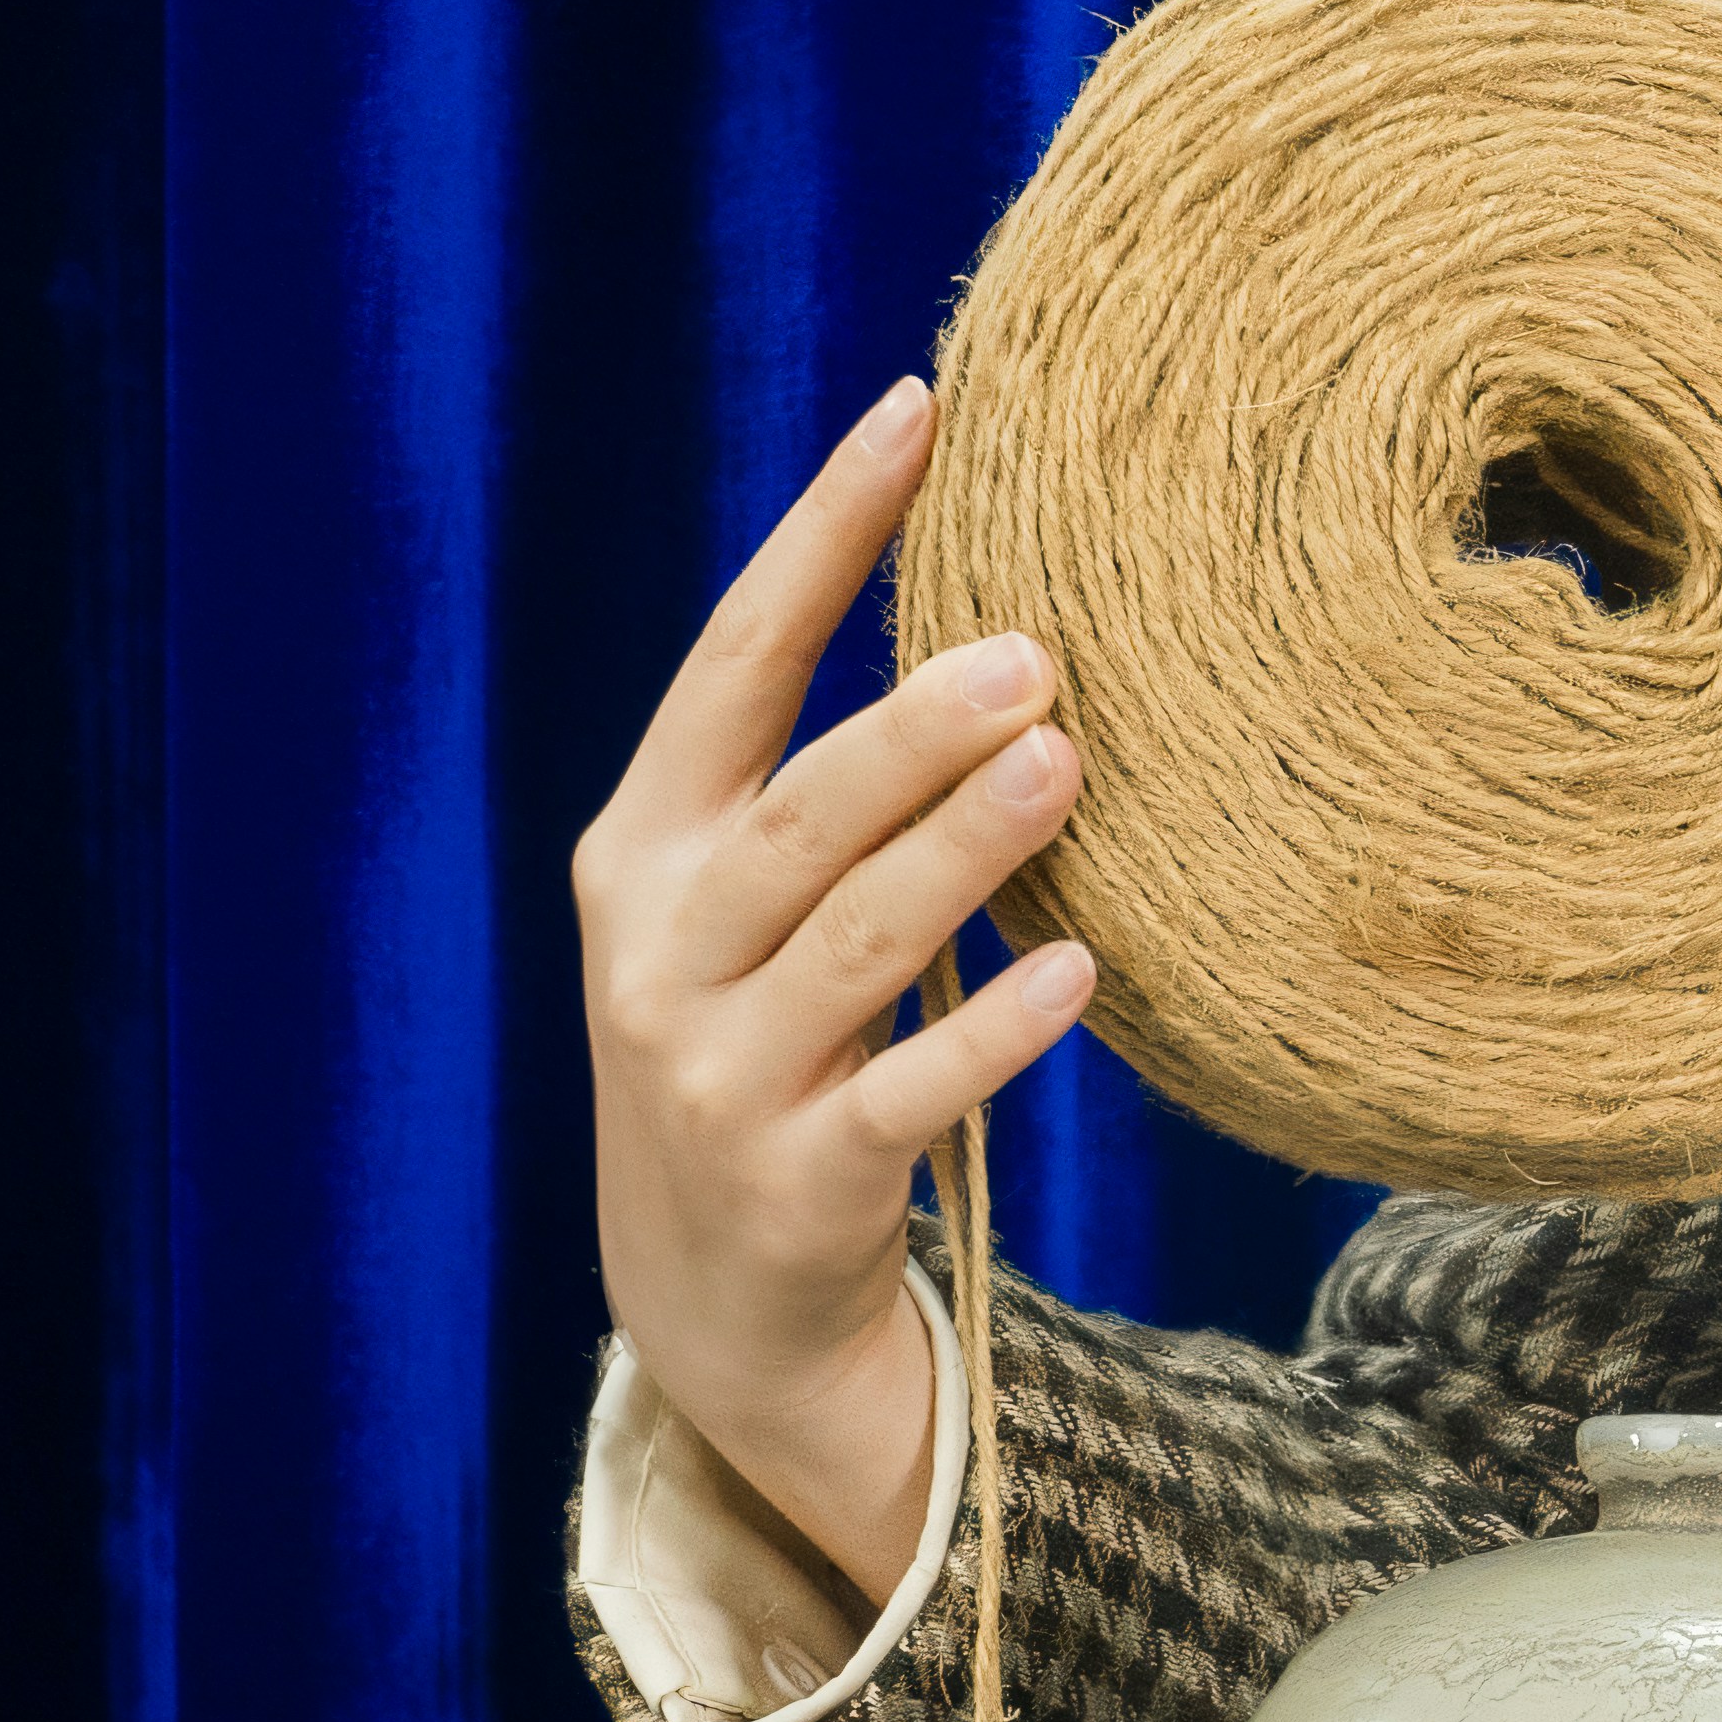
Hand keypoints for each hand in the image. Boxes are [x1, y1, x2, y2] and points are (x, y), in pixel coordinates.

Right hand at [571, 372, 1109, 1594]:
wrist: (710, 1308)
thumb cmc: (760, 1052)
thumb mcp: (741, 913)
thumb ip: (818, 788)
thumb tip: (995, 617)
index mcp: (643, 850)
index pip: (733, 660)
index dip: (824, 535)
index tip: (918, 414)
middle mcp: (660, 950)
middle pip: (800, 809)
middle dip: (911, 723)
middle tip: (1039, 651)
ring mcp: (716, 1073)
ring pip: (854, 938)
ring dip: (962, 852)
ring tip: (1066, 765)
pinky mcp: (794, 1182)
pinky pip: (909, 1090)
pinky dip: (993, 1031)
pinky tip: (1077, 973)